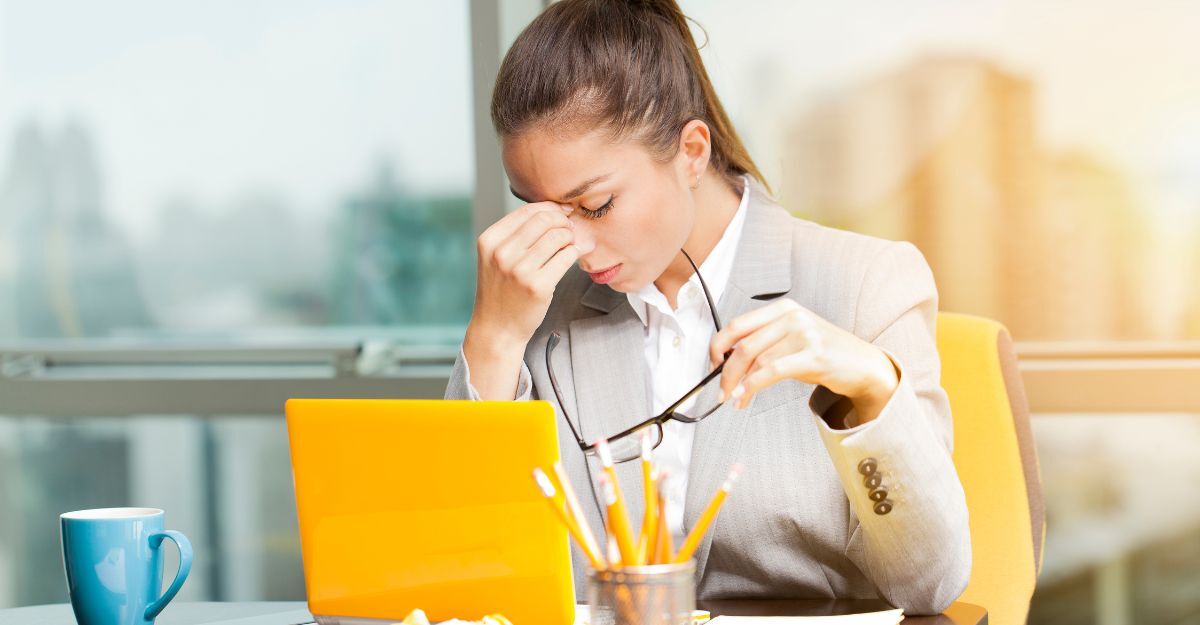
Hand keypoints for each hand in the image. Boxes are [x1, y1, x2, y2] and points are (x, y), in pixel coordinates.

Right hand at [467, 201, 590, 349]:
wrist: (497, 329)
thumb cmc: (502, 290)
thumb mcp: (496, 257)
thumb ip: (517, 234)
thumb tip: (555, 210)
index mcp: (490, 240)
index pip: (528, 210)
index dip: (551, 208)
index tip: (563, 214)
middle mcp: (502, 253)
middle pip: (545, 219)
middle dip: (563, 221)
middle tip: (570, 230)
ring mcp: (519, 270)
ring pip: (558, 236)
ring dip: (570, 237)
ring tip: (569, 245)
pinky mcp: (538, 286)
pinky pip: (566, 257)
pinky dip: (573, 253)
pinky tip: (570, 258)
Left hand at [708, 299, 899, 422]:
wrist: (863, 365)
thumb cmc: (824, 354)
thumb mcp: (791, 340)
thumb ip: (764, 344)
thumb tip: (728, 364)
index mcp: (783, 309)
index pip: (737, 325)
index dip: (717, 346)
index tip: (712, 365)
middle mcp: (792, 316)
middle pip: (743, 344)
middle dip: (725, 371)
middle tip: (720, 390)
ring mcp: (805, 334)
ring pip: (756, 360)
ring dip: (739, 384)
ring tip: (735, 399)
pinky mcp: (814, 355)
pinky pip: (773, 371)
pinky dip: (753, 385)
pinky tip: (745, 396)